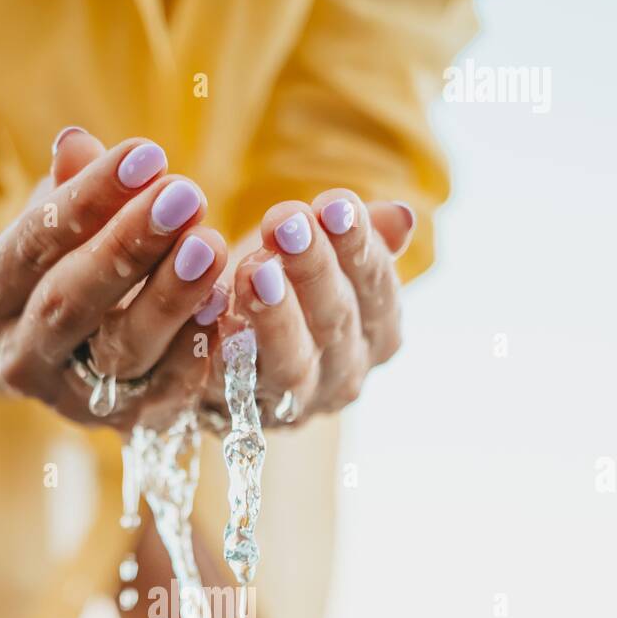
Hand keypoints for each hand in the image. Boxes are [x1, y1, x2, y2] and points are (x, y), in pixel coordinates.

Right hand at [0, 130, 228, 428]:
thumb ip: (68, 187)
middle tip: (187, 196)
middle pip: (71, 302)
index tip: (148, 153)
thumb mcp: (53, 219)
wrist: (56, 351)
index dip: (90, 197)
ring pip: (121, 351)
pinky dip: (197, 350)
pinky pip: (164, 390)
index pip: (34, 242)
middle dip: (130, 246)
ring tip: (213, 245)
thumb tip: (76, 143)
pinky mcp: (124, 425)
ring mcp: (70, 401)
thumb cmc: (59, 262)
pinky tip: (228, 306)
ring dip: (171, 297)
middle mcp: (19, 358)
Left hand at [208, 191, 413, 427]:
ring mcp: (295, 401)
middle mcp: (344, 372)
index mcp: (377, 331)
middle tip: (287, 224)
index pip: (376, 286)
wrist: (238, 361)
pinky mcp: (241, 413)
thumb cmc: (292, 292)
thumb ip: (362, 242)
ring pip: (290, 362)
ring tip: (254, 270)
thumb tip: (400, 217)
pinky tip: (216, 318)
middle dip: (312, 269)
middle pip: (335, 320)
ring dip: (274, 316)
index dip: (358, 245)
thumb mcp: (329, 260)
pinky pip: (234, 386)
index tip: (334, 204)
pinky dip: (226, 353)